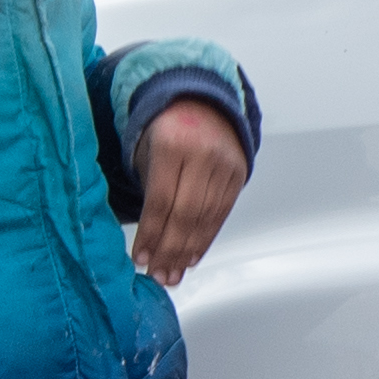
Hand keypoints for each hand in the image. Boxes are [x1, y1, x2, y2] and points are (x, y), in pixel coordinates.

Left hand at [130, 96, 247, 281]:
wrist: (202, 104)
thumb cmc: (167, 131)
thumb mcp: (148, 148)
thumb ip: (148, 189)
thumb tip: (142, 239)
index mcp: (173, 143)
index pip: (162, 200)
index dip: (151, 234)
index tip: (140, 258)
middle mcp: (203, 154)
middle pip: (186, 214)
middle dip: (170, 250)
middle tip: (158, 275)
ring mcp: (225, 165)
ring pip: (206, 218)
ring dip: (188, 252)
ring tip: (173, 274)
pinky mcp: (238, 175)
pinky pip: (222, 214)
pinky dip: (206, 239)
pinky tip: (192, 257)